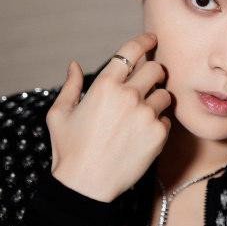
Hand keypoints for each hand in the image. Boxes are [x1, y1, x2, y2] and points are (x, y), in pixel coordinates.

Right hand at [46, 32, 171, 201]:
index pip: (131, 51)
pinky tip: (143, 134)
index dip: (145, 41)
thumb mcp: (59, 114)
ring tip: (144, 113)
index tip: (152, 39)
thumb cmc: (69, 150)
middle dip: (155, 71)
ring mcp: (146, 114)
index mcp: (104, 84)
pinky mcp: (158, 134)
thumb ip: (70, 86)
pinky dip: (159, 123)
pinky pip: (167, 119)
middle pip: (156, 68)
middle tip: (150, 81)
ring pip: (165, 94)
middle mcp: (128, 95)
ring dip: (158, 99)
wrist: (86, 186)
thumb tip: (75, 65)